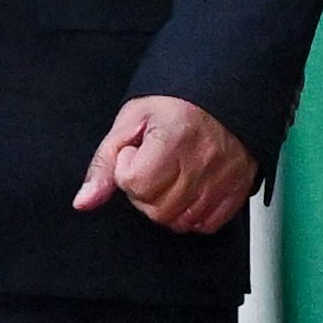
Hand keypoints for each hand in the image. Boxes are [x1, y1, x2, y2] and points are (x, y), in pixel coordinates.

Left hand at [76, 94, 258, 235]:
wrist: (222, 97)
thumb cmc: (177, 105)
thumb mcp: (130, 122)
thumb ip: (104, 164)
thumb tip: (84, 201)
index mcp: (173, 137)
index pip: (135, 183)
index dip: (128, 169)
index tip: (137, 152)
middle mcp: (203, 161)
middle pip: (155, 209)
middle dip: (145, 192)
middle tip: (154, 165)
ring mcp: (224, 179)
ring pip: (178, 221)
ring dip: (167, 205)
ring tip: (171, 177)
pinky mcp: (238, 190)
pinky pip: (205, 224)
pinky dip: (192, 215)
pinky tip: (189, 192)